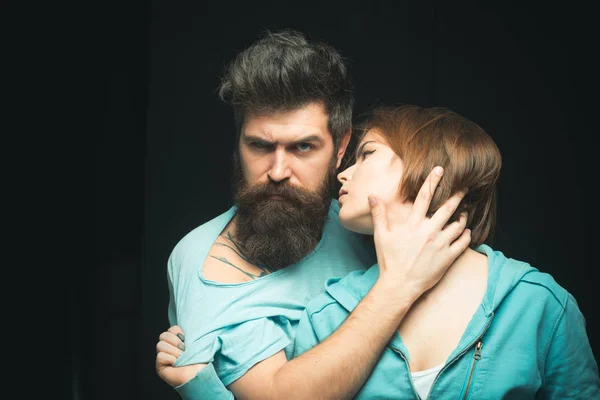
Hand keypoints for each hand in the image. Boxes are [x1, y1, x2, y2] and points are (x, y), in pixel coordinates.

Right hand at [155, 325, 204, 386]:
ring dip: (174, 351)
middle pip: (163, 335)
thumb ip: (189, 334)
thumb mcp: (196, 343)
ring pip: (160, 345)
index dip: (178, 333)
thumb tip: (187, 326)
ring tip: (181, 358)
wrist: (199, 374)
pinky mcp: (160, 366)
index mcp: (177, 341)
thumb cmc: (200, 360)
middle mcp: (169, 348)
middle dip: (175, 341)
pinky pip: (160, 356)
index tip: (186, 340)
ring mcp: (164, 356)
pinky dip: (170, 359)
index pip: (171, 329)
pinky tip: (176, 364)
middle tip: (183, 350)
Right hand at [369, 166, 469, 300]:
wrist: (399, 286)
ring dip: (463, 216)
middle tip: (465, 188)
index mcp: (413, 225)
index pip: (424, 197)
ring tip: (465, 211)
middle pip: (447, 208)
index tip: (440, 170)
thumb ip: (379, 214)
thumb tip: (372, 196)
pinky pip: (463, 242)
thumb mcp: (381, 236)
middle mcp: (429, 232)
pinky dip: (467, 234)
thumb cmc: (389, 261)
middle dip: (457, 195)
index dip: (432, 182)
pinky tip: (466, 231)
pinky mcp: (448, 257)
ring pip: (458, 225)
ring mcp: (440, 245)